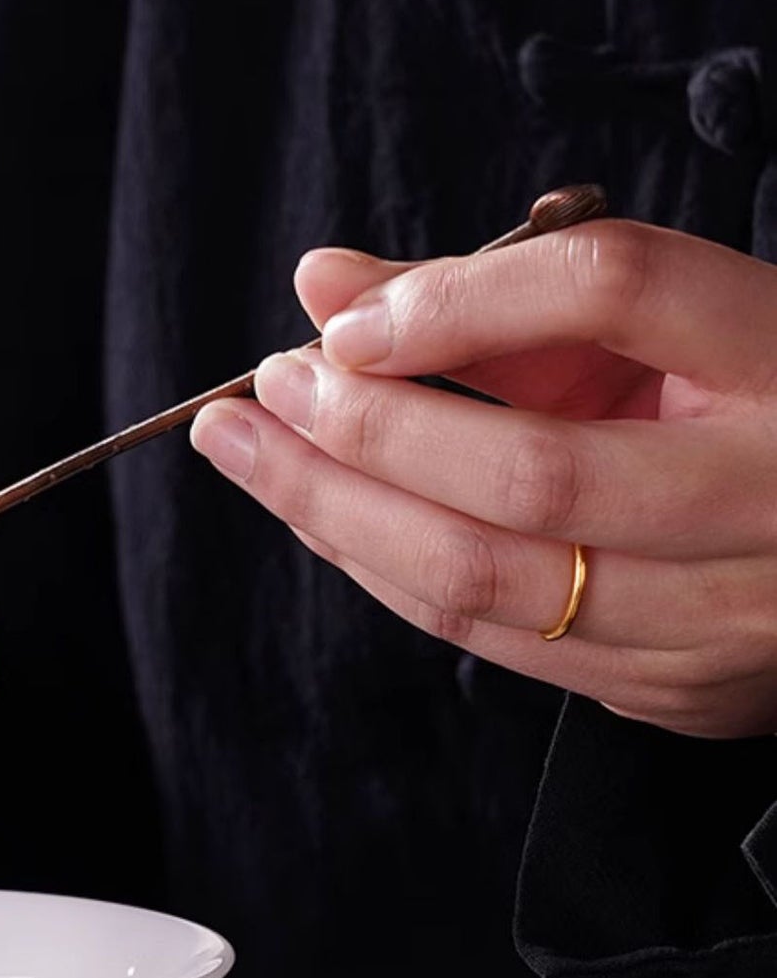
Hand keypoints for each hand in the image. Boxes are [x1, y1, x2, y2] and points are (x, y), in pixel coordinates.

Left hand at [190, 220, 776, 738]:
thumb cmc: (763, 401)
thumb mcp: (672, 323)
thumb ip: (505, 299)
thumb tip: (327, 287)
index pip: (617, 291)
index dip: (458, 301)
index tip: (343, 319)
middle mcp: (775, 497)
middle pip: (530, 473)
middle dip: (361, 434)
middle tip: (256, 394)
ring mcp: (730, 617)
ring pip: (490, 579)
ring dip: (340, 515)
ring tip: (252, 454)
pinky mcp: (681, 691)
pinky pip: (495, 639)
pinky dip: (391, 572)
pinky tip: (328, 521)